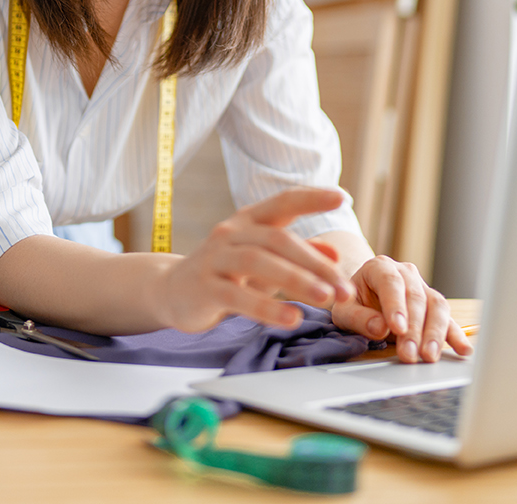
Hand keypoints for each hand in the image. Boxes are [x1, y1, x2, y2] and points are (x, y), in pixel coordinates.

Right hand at [153, 188, 355, 332]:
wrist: (171, 290)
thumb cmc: (226, 273)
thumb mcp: (263, 260)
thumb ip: (297, 255)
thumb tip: (334, 254)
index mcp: (248, 220)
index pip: (283, 201)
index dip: (312, 197)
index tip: (343, 197)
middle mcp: (231, 233)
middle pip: (278, 240)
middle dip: (315, 264)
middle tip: (345, 289)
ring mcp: (215, 258)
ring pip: (258, 262)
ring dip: (296, 280)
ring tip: (326, 299)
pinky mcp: (204, 288)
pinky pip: (237, 296)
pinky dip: (267, 308)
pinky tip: (292, 318)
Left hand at [327, 254, 471, 363]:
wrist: (361, 297)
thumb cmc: (352, 302)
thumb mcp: (343, 310)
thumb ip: (358, 317)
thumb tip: (379, 328)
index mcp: (380, 267)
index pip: (391, 283)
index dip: (396, 305)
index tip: (397, 328)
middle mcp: (405, 274)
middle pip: (417, 298)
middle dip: (414, 329)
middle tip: (409, 354)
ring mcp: (423, 288)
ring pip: (437, 306)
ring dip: (435, 333)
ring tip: (429, 356)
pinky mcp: (434, 307)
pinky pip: (448, 319)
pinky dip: (456, 335)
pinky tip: (463, 350)